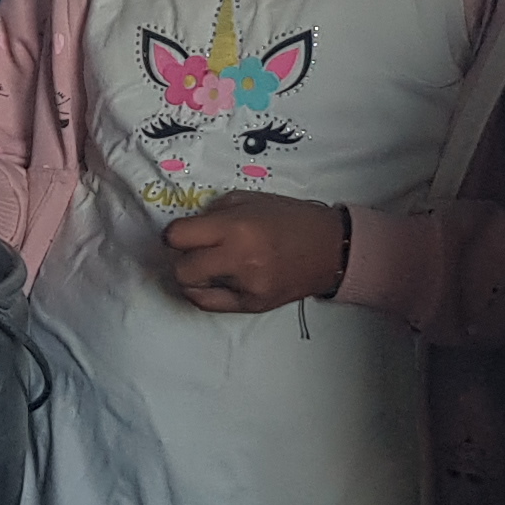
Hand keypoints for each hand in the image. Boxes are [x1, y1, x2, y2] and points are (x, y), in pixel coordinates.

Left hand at [159, 192, 347, 312]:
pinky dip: (203, 292)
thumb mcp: (251, 199)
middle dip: (182, 257)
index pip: (178, 237)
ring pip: (193, 288)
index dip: (174, 234)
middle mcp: (238, 258)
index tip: (180, 233)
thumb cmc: (291, 219)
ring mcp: (246, 286)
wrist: (330, 249)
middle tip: (195, 250)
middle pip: (182, 268)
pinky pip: (210, 304)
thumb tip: (189, 226)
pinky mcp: (252, 305)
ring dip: (194, 275)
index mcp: (236, 227)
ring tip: (208, 264)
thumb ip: (216, 212)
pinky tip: (212, 281)